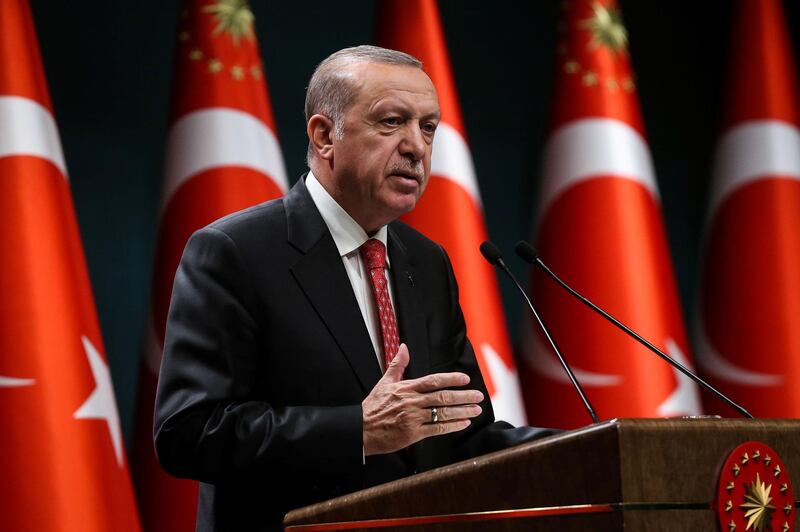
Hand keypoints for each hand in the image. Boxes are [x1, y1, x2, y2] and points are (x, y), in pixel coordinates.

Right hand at [362, 343, 483, 455]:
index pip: (433, 380)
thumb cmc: (373, 406)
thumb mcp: (384, 382)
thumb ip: (397, 364)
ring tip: (476, 409)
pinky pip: (437, 429)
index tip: (465, 379)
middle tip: (478, 395)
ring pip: (443, 413)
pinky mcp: (413, 434)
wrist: (361, 429)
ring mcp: (413, 418)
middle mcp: (412, 402)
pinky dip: (452, 426)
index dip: (451, 379)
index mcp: (406, 388)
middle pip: (443, 397)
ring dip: (462, 411)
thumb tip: (404, 347)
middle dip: (463, 396)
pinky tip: (463, 423)